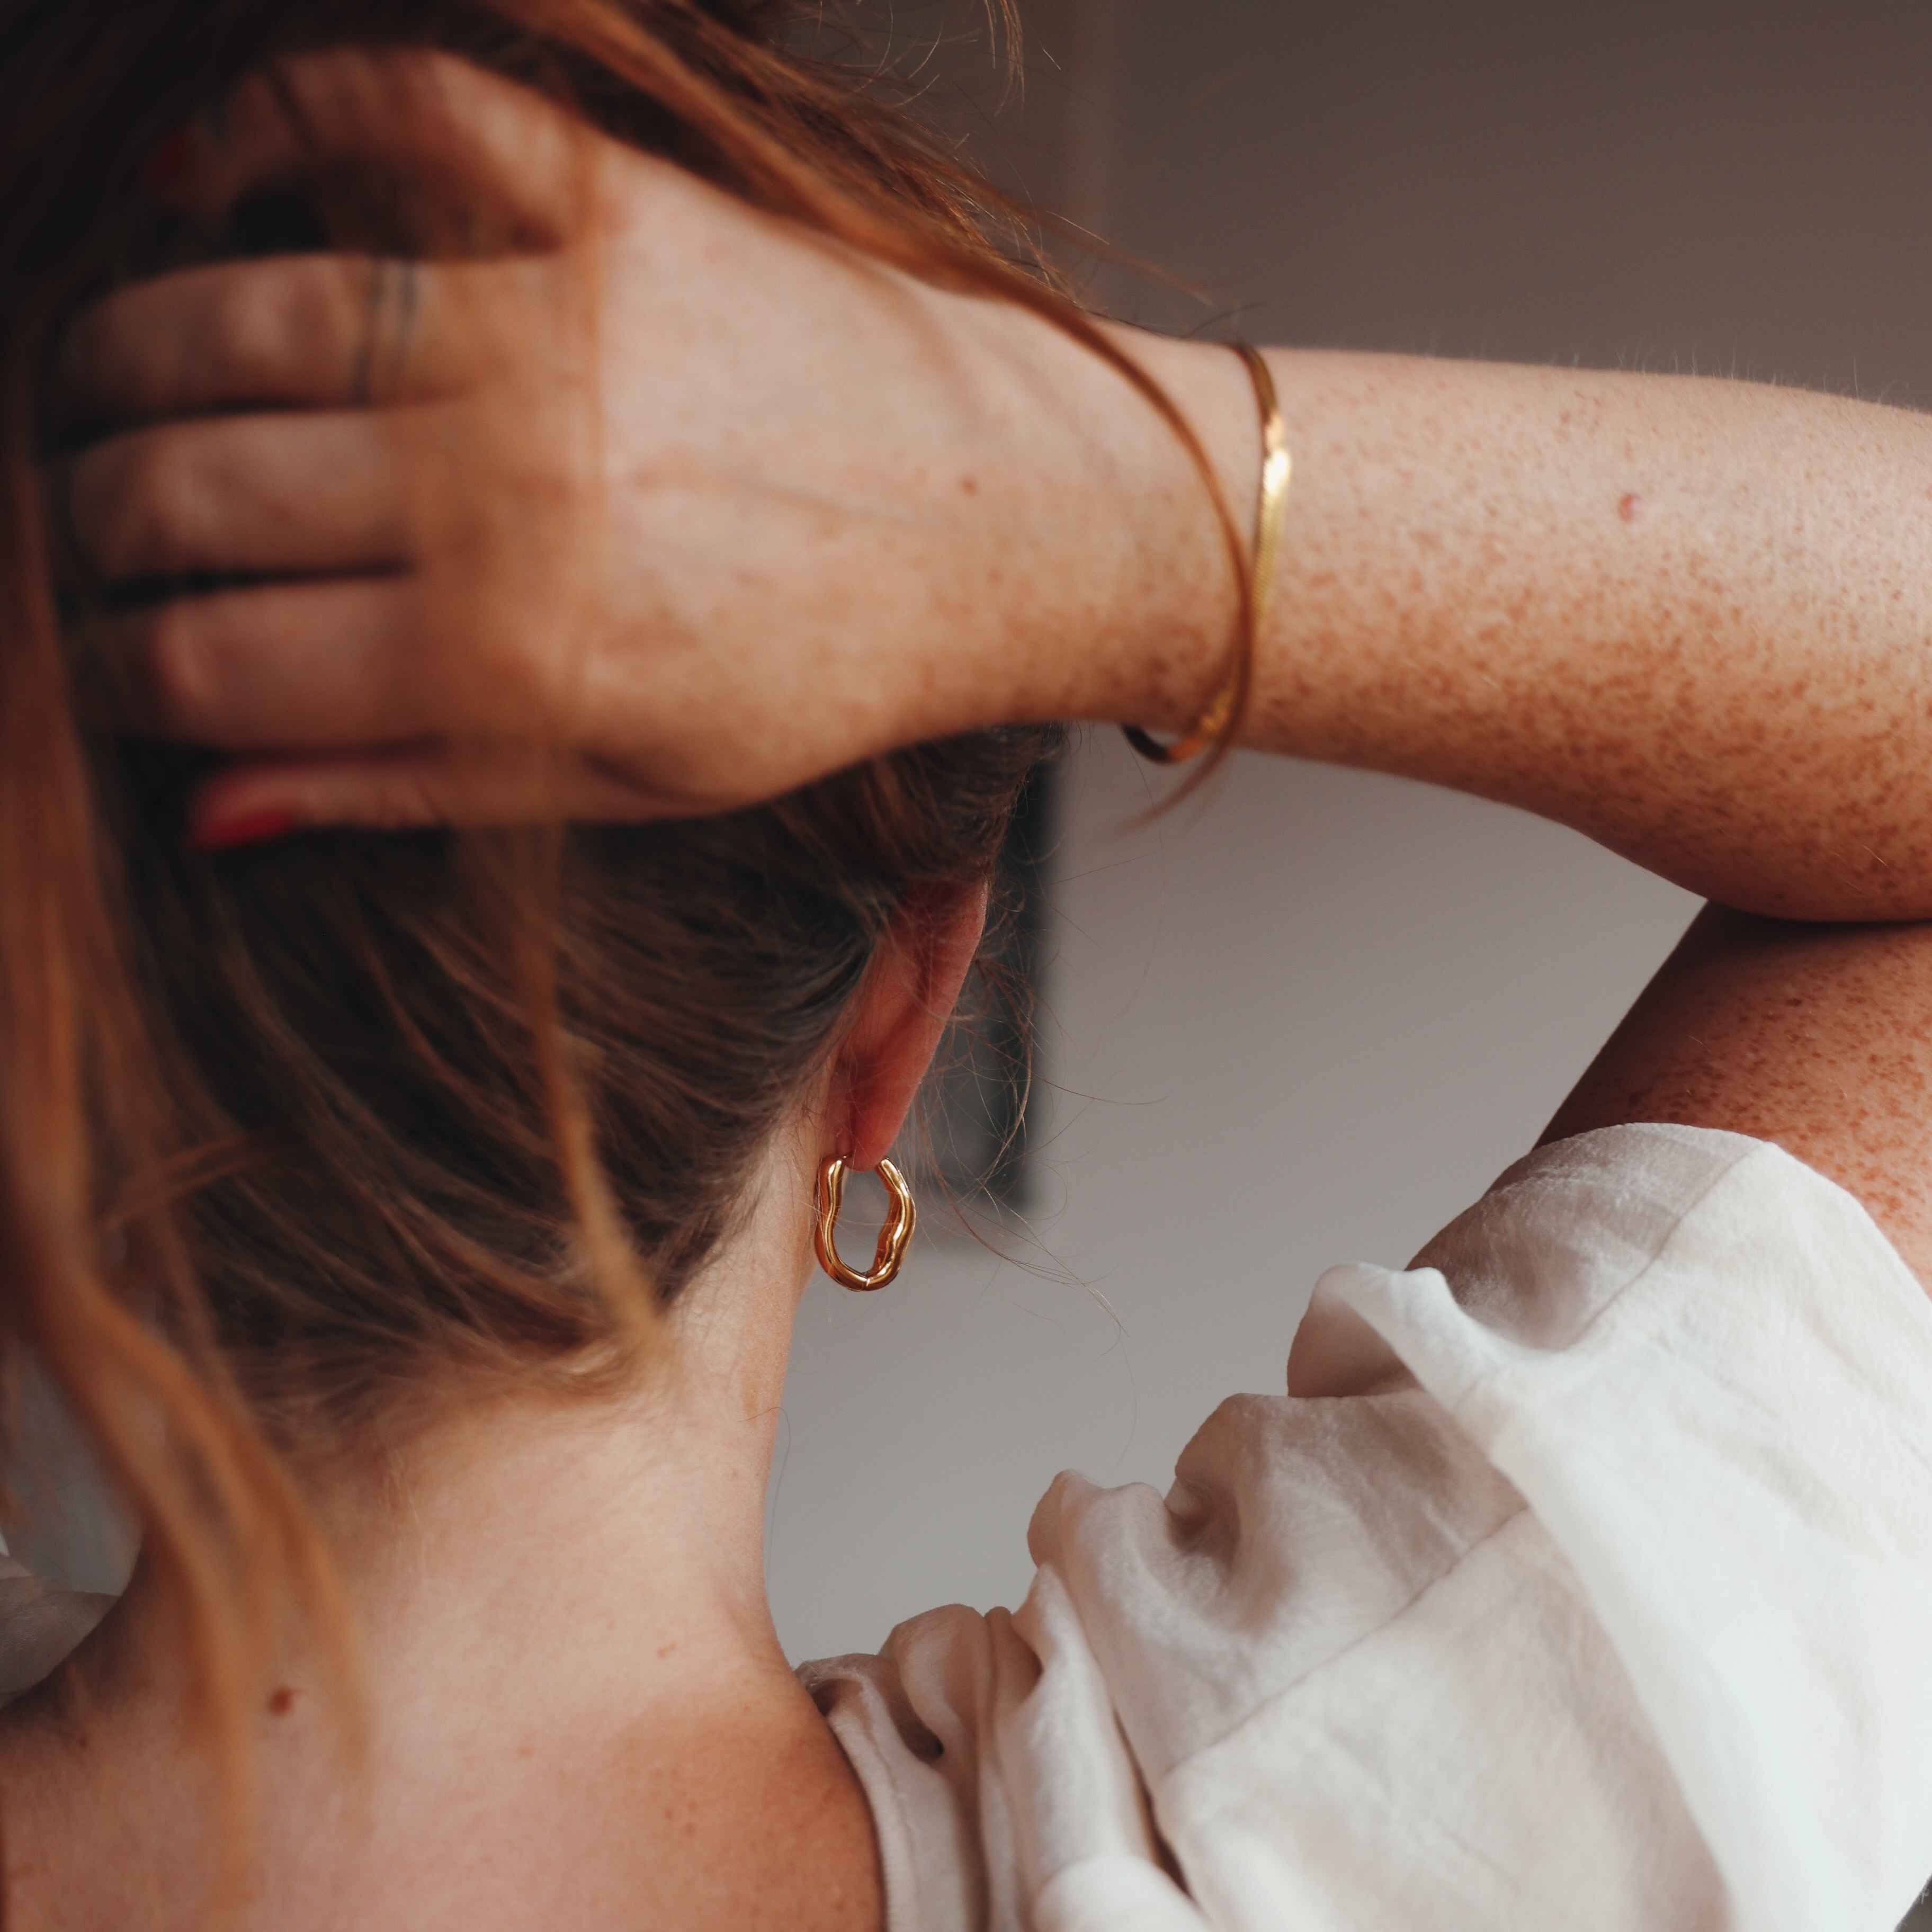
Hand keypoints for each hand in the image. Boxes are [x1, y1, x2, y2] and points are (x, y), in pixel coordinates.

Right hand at [50, 47, 1152, 841]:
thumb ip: (413, 788)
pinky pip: (384, 116)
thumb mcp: (630, 780)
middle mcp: (517, 485)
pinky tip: (196, 184)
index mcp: (519, 658)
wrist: (1000, 519)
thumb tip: (208, 803)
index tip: (119, 666)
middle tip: (105, 533)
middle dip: (98, 526)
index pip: (213, 665)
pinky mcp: (610, 202)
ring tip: (116, 391)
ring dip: (128, 353)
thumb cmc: (822, 670)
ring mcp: (559, 326)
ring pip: (237, 312)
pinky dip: (260, 125)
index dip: (123, 674)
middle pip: (185, 490)